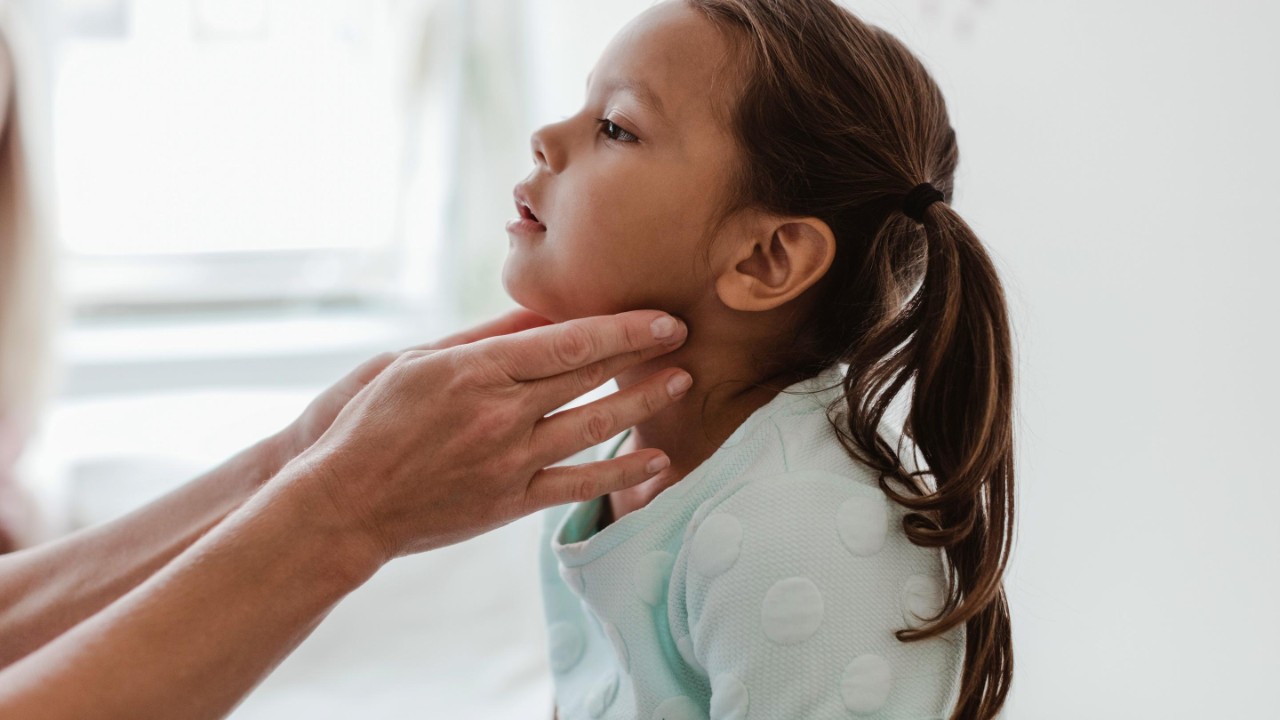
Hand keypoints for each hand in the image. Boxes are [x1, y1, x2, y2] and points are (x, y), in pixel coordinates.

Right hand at [275, 309, 691, 563]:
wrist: (344, 503)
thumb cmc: (369, 423)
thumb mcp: (414, 362)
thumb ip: (482, 338)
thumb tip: (535, 312)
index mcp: (476, 371)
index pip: (567, 342)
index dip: (621, 328)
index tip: (659, 316)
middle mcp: (501, 414)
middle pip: (589, 376)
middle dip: (642, 353)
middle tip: (683, 335)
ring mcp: (509, 461)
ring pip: (594, 426)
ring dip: (643, 403)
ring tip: (680, 382)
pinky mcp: (510, 502)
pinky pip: (579, 485)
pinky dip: (621, 474)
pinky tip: (656, 461)